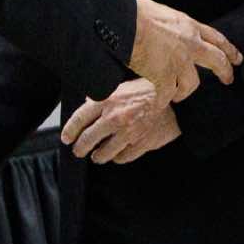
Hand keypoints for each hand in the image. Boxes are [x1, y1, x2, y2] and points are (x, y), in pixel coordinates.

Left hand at [61, 78, 181, 163]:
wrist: (177, 100)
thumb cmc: (149, 91)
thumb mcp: (123, 86)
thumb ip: (104, 95)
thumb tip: (87, 98)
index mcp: (108, 100)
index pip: (80, 118)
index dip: (70, 130)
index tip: (66, 138)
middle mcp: (115, 117)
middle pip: (88, 139)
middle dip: (80, 148)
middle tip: (78, 151)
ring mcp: (128, 132)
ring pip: (104, 153)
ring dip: (98, 156)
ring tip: (96, 156)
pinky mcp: (141, 144)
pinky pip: (122, 157)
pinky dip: (118, 157)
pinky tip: (116, 154)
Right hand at [128, 0, 241, 102]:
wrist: (123, 23)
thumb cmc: (135, 13)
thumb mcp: (161, 13)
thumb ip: (169, 26)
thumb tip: (164, 31)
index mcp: (188, 26)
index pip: (216, 38)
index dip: (228, 49)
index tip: (236, 57)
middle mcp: (189, 44)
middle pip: (217, 60)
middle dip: (225, 71)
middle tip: (228, 79)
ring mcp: (179, 62)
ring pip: (192, 84)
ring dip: (184, 91)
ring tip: (178, 95)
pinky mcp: (165, 76)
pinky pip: (167, 95)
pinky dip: (162, 100)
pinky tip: (158, 103)